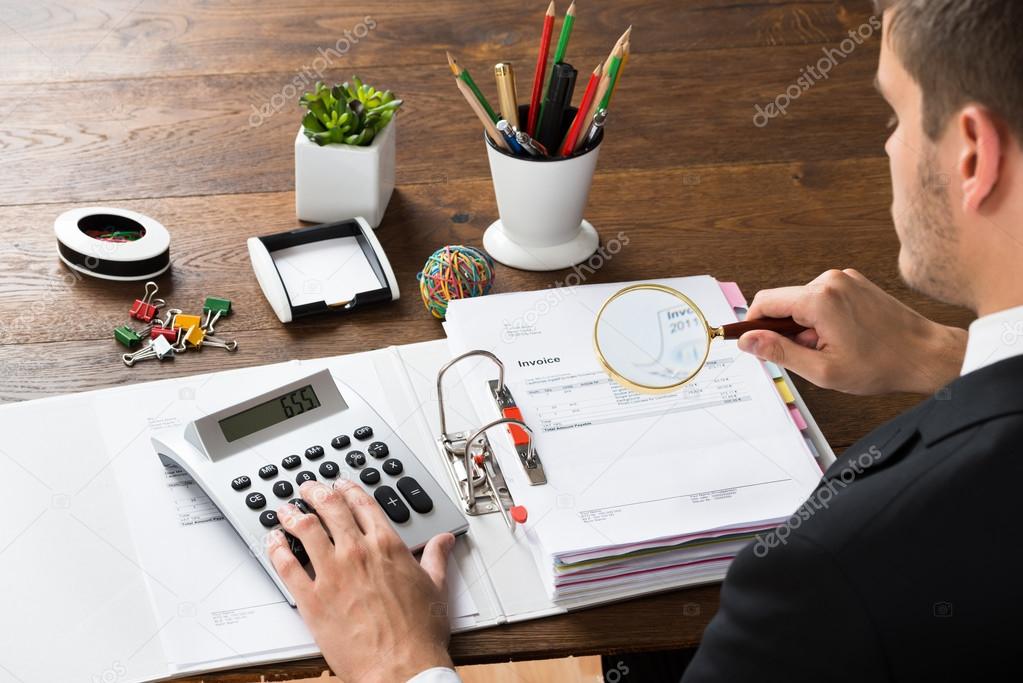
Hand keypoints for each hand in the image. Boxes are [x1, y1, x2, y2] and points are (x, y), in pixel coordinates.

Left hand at [269, 480, 455, 682]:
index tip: (341, 485)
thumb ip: (436, 557)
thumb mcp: (435, 587)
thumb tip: (444, 541)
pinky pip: (286, 565)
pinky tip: (272, 541)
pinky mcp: (312, 599)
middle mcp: (357, 553)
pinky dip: (276, 549)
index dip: (349, 490)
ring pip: (305, 530)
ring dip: (292, 515)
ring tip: (285, 510)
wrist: (401, 667)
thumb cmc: (418, 634)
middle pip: (330, 509)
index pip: (363, 504)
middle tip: (308, 488)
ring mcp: (332, 574)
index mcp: (387, 546)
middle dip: (316, 493)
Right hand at [737, 269, 966, 394]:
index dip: (753, 325)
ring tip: (831, 348)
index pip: (765, 302)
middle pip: (784, 302)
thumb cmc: (880, 365)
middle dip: (785, 330)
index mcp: (819, 299)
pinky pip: (822, 298)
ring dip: (805, 326)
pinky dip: (822, 318)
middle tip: (808, 357)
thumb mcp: (821, 369)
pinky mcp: (855, 282)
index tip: (753, 344)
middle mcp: (830, 280)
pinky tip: (842, 337)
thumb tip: (747, 341)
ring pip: (803, 302)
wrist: (926, 355)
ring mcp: (845, 279)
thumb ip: (779, 352)